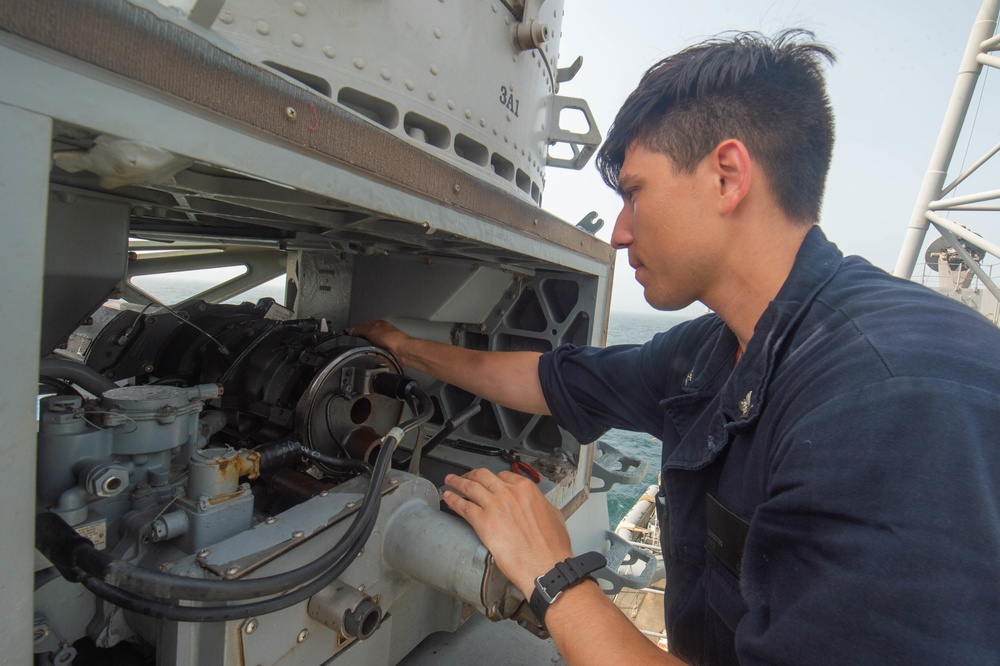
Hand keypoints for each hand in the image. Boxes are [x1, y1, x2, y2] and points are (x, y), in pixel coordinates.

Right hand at [346, 320, 407, 353]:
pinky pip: (374, 350)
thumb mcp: (371, 330)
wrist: (403, 351)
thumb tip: (350, 330)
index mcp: (378, 323)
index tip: (346, 334)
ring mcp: (384, 341)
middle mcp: (381, 331)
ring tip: (360, 349)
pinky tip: (369, 354)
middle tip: (351, 343)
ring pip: (370, 343)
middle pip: (365, 334)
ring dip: (365, 346)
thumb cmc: (391, 339)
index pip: (361, 324)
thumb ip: (360, 329)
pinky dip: (370, 351)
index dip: (353, 329)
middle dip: (358, 338)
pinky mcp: (386, 350)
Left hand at [443, 469, 572, 596]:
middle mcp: (508, 493)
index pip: (503, 476)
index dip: (492, 478)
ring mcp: (494, 505)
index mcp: (526, 489)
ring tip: (450, 481)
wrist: (544, 565)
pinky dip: (453, 500)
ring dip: (457, 483)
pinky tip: (448, 498)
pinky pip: (463, 507)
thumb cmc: (551, 547)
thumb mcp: (553, 516)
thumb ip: (540, 505)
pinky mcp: (483, 522)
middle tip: (464, 478)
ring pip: (470, 487)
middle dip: (471, 475)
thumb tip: (535, 505)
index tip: (487, 481)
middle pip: (483, 476)